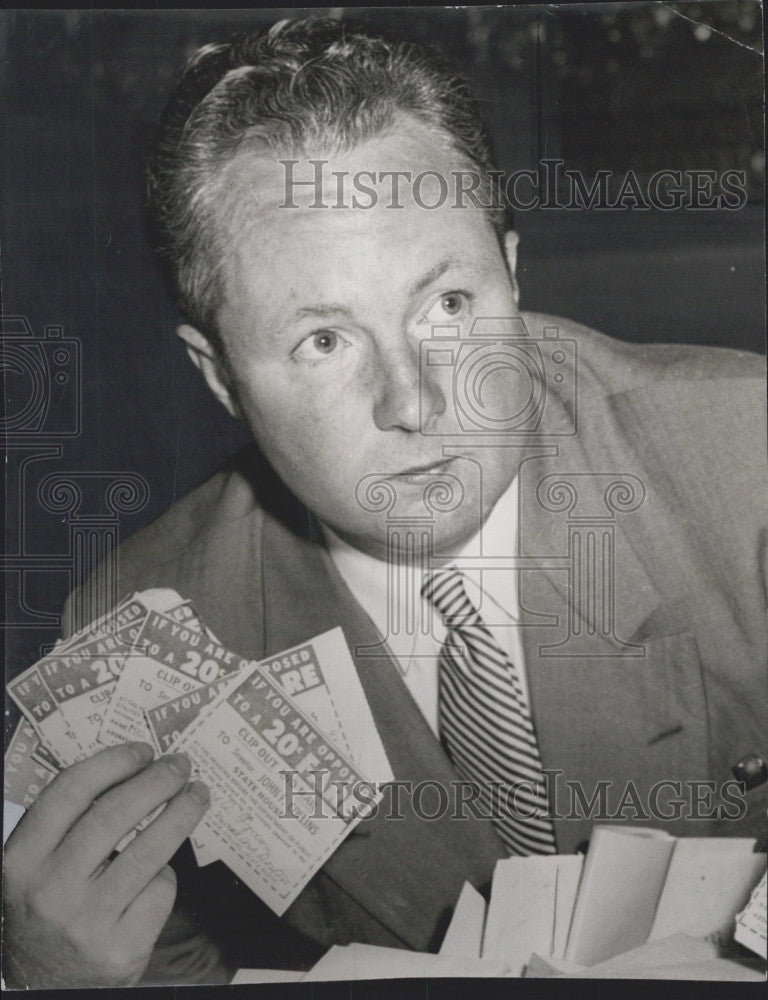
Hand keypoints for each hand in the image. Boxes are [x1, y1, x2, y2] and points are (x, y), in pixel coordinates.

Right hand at [2, 742, 209, 987]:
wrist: (42, 984)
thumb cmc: (49, 904)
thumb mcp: (39, 863)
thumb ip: (71, 821)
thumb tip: (135, 767)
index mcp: (21, 860)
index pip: (70, 792)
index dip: (113, 763)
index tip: (143, 750)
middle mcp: (49, 891)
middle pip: (115, 815)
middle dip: (156, 781)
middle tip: (180, 765)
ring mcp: (86, 924)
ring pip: (149, 850)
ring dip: (182, 813)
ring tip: (198, 794)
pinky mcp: (121, 950)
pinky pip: (159, 891)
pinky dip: (165, 875)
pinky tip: (160, 871)